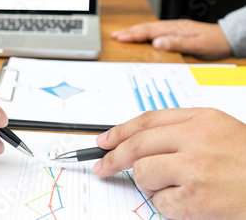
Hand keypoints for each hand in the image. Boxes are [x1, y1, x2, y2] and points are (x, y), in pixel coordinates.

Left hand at [93, 108, 245, 219]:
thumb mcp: (221, 132)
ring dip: (150, 185)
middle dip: (114, 157)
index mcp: (202, 118)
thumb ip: (182, 131)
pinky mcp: (196, 199)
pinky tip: (189, 203)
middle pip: (137, 145)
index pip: (147, 120)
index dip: (119, 131)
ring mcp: (195, 168)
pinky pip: (160, 202)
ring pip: (144, 175)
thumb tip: (139, 143)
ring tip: (175, 188)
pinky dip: (168, 205)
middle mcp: (197, 138)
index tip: (104, 141)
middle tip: (102, 166)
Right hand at [111, 20, 232, 59]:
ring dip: (134, 31)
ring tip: (121, 35)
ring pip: (149, 29)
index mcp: (174, 29)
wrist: (228, 38)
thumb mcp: (197, 46)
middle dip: (128, 32)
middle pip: (145, 28)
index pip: (148, 31)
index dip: (132, 35)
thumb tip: (156, 42)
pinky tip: (140, 36)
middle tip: (114, 36)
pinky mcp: (175, 32)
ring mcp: (173, 29)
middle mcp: (172, 27)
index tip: (119, 38)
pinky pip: (154, 32)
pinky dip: (143, 33)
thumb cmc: (214, 43)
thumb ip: (176, 43)